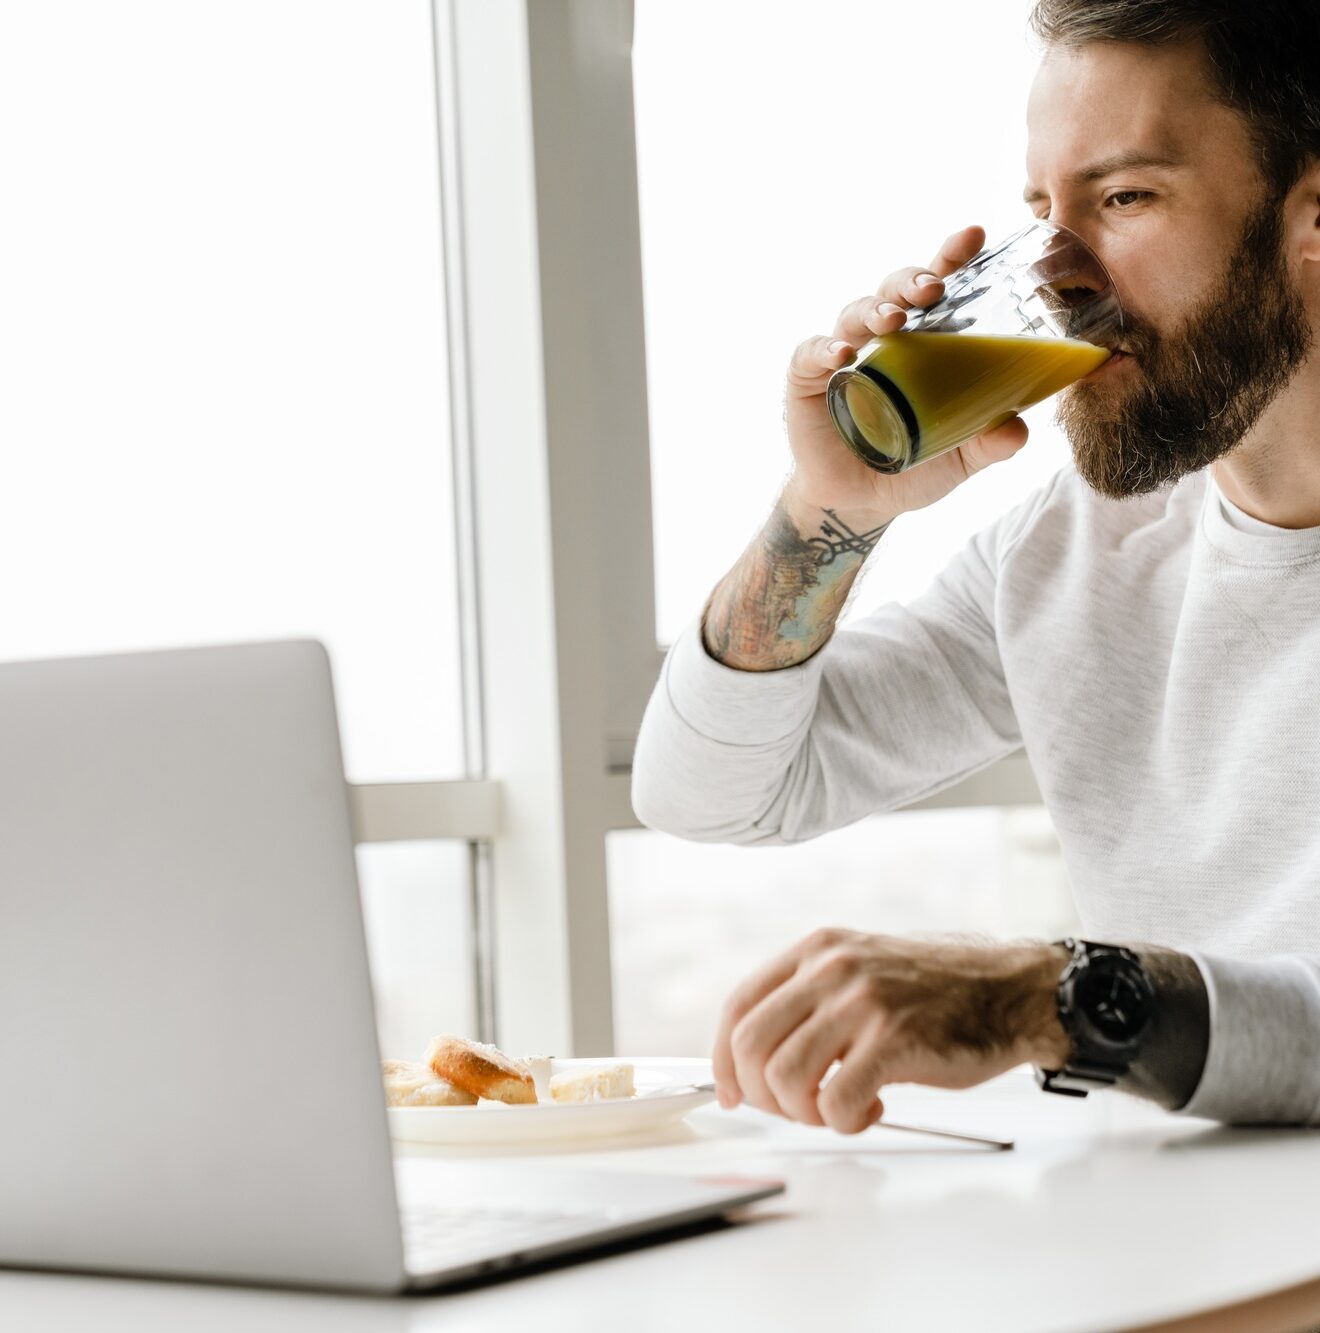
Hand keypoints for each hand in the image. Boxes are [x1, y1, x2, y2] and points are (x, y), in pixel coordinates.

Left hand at [712, 930, 1070, 1133]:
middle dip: (761, 1096)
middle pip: (750, 1046)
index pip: (738, 1006)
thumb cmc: (936, 992)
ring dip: (804, 1113)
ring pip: (784, 1077)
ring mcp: (862, 1001)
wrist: (1012, 989)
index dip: (723, 1059)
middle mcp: (831, 968)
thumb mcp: (860, 969)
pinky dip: (844, 1122)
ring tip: (839, 1110)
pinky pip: (834, 1101)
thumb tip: (754, 1055)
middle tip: (796, 1110)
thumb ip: (811, 997)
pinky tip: (873, 1109)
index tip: (731, 1092)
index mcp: (816, 949)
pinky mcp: (894, 1039)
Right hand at [783, 225, 1029, 526]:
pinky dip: (825, 348)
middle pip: (895, 291)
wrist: (860, 504)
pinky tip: (842, 355)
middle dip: (912, 281)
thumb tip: (1018, 431)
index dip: (952, 258)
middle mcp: (882, 339)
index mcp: (923, 343)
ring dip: (874, 310)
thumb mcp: (958, 459)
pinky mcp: (808, 378)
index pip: (937, 289)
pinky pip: (812, 353)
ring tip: (893, 320)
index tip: (973, 236)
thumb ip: (988, 443)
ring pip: (855, 313)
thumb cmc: (911, 466)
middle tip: (933, 289)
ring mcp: (843, 355)